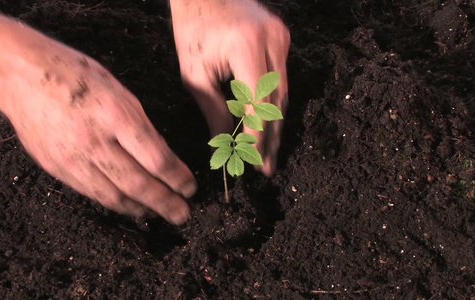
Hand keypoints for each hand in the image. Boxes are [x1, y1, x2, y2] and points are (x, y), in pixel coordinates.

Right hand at [0, 11, 195, 223]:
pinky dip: (116, 203)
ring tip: (161, 213)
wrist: (22, 76)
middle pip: (138, 184)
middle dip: (165, 203)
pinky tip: (130, 205)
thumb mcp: (120, 92)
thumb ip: (142, 127)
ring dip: (142, 209)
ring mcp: (73, 159)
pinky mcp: (57, 169)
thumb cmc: (77, 76)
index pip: (156, 159)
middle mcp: (95, 142)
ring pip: (114, 197)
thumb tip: (163, 159)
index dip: (178, 179)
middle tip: (183, 214)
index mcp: (116, 116)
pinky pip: (93, 194)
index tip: (191, 187)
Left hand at [170, 0, 289, 175]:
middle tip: (266, 168)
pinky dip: (273, 104)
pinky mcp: (283, 37)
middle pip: (276, 101)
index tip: (254, 162)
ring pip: (283, 92)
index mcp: (245, 46)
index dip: (257, 136)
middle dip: (270, 137)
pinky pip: (281, 79)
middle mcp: (272, 41)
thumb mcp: (194, 73)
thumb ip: (213, 109)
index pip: (258, 103)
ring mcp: (281, 37)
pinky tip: (269, 126)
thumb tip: (225, 144)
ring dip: (274, 124)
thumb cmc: (191, 28)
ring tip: (268, 153)